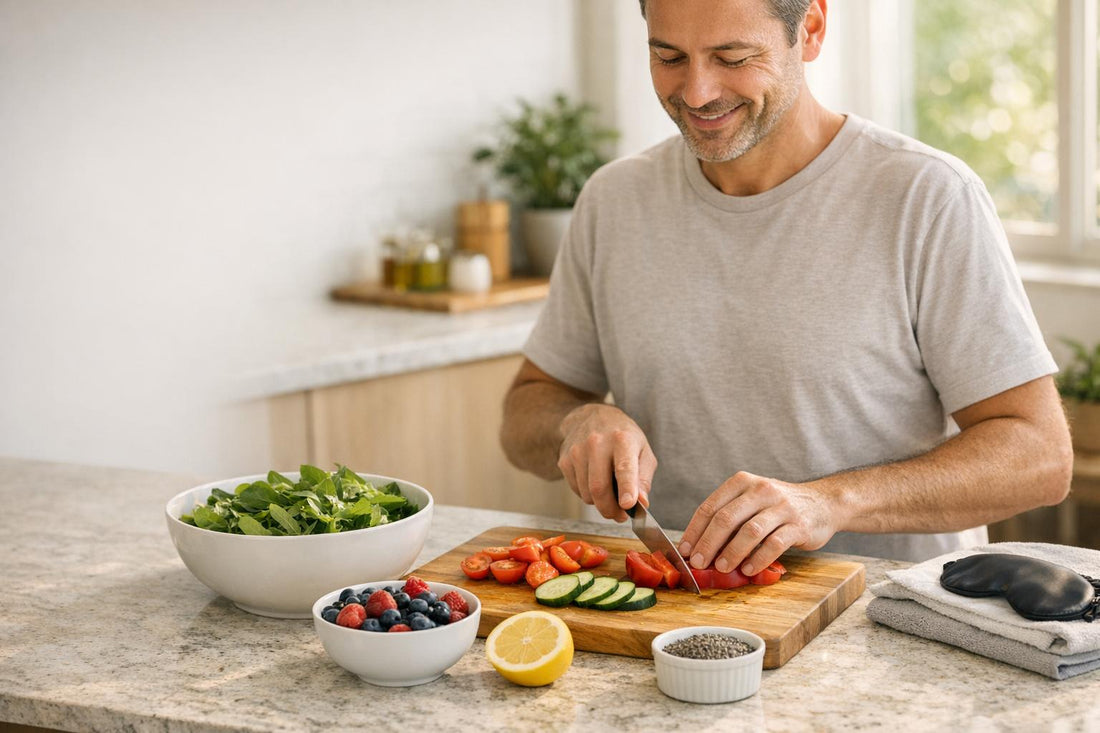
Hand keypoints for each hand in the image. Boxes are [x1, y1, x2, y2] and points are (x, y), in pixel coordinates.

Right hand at [557, 403, 657, 521]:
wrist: (591, 418)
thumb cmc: (622, 437)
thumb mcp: (643, 451)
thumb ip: (644, 479)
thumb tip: (641, 502)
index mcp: (622, 439)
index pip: (624, 467)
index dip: (626, 488)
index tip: (628, 505)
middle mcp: (597, 443)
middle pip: (599, 488)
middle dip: (610, 510)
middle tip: (620, 516)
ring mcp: (577, 451)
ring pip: (587, 494)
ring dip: (600, 503)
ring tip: (609, 494)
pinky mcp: (564, 460)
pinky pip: (577, 490)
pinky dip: (588, 495)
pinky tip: (595, 481)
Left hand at [676, 471, 837, 575]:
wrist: (823, 503)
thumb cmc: (778, 506)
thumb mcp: (752, 501)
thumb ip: (730, 518)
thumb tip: (699, 547)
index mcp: (742, 482)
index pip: (711, 506)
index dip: (695, 530)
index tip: (685, 550)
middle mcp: (761, 490)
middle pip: (727, 518)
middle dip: (709, 543)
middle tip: (699, 563)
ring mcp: (782, 507)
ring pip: (750, 531)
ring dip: (732, 552)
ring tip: (721, 568)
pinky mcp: (799, 525)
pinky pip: (774, 544)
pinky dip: (758, 559)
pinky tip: (747, 570)